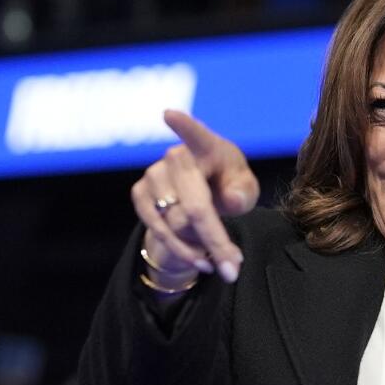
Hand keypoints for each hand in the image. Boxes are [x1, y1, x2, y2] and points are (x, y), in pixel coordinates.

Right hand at [132, 109, 258, 283]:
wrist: (200, 197)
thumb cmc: (228, 186)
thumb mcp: (245, 189)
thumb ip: (243, 193)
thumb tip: (230, 199)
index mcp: (208, 147)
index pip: (196, 134)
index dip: (184, 125)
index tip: (170, 115)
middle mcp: (176, 157)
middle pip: (195, 207)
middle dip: (215, 242)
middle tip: (234, 270)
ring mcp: (154, 174)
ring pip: (177, 225)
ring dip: (202, 249)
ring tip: (222, 260)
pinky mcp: (140, 194)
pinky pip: (159, 231)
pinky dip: (183, 250)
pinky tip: (200, 257)